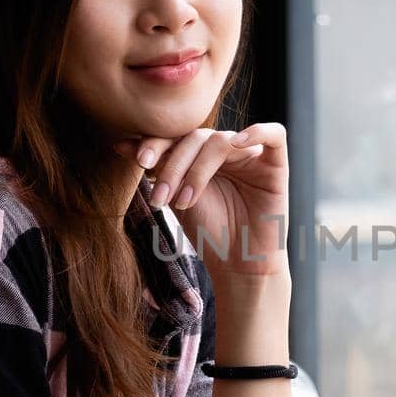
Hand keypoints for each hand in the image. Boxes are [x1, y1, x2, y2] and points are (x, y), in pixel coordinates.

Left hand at [115, 123, 289, 277]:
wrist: (237, 265)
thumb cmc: (209, 233)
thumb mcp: (174, 198)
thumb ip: (156, 169)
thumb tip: (119, 143)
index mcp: (202, 153)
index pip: (178, 135)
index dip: (157, 143)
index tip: (138, 163)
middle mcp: (227, 150)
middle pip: (196, 137)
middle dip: (173, 166)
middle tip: (160, 199)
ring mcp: (251, 156)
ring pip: (221, 141)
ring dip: (196, 170)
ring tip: (184, 202)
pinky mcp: (276, 166)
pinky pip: (274, 135)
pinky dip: (257, 132)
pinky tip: (238, 143)